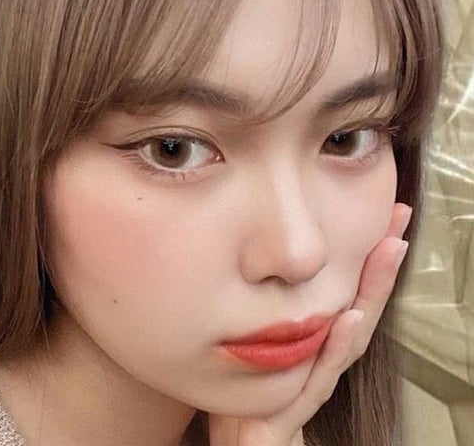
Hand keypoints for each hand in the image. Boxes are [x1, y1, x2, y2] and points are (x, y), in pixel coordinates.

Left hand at [207, 202, 411, 445]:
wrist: (238, 437)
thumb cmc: (250, 383)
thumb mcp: (258, 332)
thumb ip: (267, 300)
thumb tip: (262, 250)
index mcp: (318, 335)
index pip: (349, 290)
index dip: (369, 255)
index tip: (389, 215)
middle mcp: (323, 353)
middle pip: (359, 303)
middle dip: (380, 263)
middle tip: (399, 221)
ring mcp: (315, 377)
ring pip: (350, 332)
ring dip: (371, 290)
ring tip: (389, 251)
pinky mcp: (296, 403)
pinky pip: (319, 373)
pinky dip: (339, 344)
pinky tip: (351, 316)